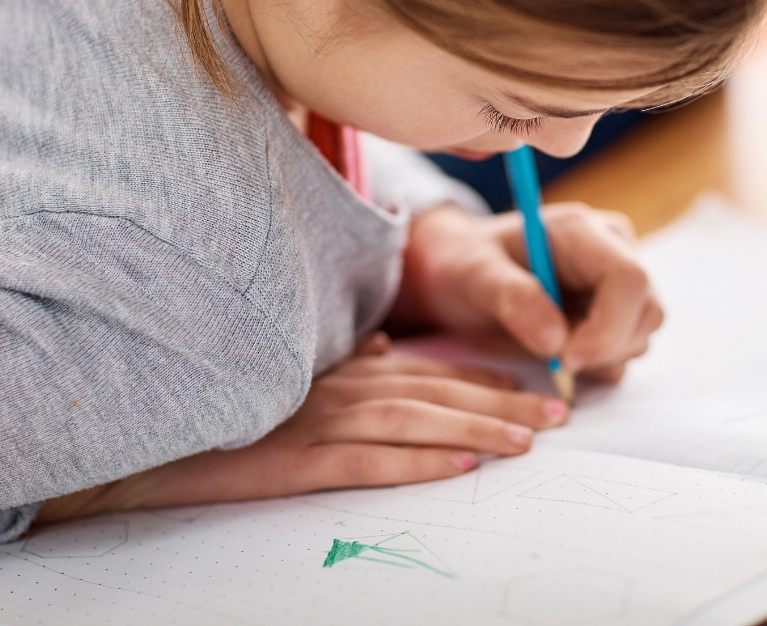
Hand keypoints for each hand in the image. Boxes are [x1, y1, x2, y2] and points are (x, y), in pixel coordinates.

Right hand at [35, 333, 567, 523]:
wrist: (159, 441)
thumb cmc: (237, 408)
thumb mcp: (299, 375)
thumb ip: (348, 360)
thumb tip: (387, 344)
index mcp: (349, 368)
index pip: (432, 370)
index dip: (485, 379)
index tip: (533, 389)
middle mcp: (344, 386)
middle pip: (438, 391)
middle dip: (502, 402)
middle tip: (558, 414)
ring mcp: (321, 420)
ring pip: (415, 421)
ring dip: (475, 430)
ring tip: (525, 443)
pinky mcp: (297, 459)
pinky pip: (367, 462)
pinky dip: (417, 464)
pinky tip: (458, 469)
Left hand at [392, 202, 663, 381]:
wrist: (462, 272)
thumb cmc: (465, 265)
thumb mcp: (472, 275)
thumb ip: (511, 297)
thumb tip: (556, 340)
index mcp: (581, 230)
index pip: (628, 278)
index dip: (609, 327)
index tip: (568, 359)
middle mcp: (612, 249)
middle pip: (647, 311)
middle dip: (605, 348)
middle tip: (553, 361)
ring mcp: (619, 280)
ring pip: (642, 334)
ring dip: (600, 358)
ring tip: (546, 346)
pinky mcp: (618, 309)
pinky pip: (628, 349)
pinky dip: (598, 363)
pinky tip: (559, 349)